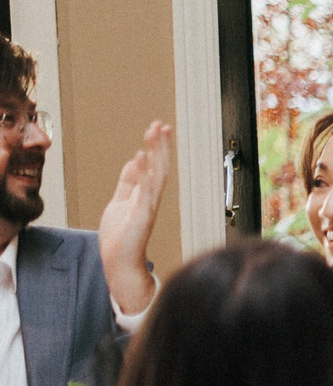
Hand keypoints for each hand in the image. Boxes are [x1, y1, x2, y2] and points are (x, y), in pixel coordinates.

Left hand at [97, 120, 170, 315]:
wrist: (118, 261)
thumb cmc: (119, 236)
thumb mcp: (120, 201)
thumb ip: (128, 182)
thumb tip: (134, 161)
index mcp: (145, 194)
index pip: (154, 166)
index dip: (156, 147)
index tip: (157, 128)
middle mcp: (150, 198)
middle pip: (159, 166)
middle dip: (160, 145)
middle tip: (161, 125)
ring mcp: (148, 206)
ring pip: (157, 175)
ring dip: (157, 153)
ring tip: (156, 134)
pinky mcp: (141, 215)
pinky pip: (146, 191)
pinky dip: (146, 174)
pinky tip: (143, 158)